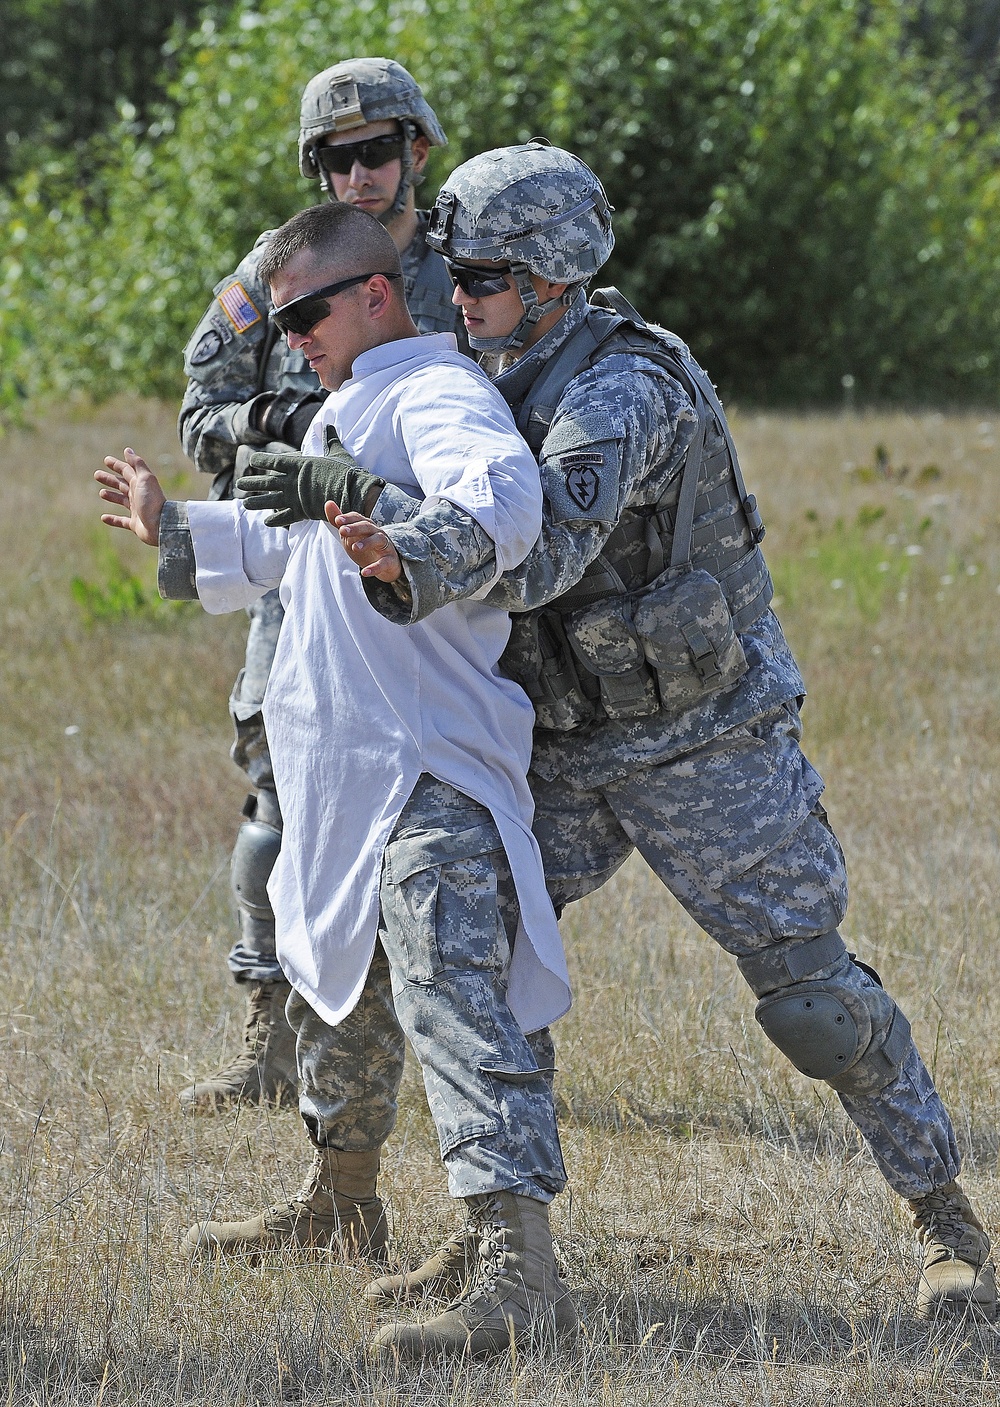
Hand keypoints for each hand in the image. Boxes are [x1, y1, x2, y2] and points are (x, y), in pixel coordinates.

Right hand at [95, 448, 164, 545]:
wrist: (161, 525)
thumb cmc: (152, 501)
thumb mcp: (145, 479)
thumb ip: (137, 464)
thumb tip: (127, 450)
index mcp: (140, 484)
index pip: (127, 471)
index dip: (117, 465)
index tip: (106, 460)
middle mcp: (139, 495)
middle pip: (122, 484)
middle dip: (110, 479)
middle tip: (96, 474)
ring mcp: (137, 510)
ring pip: (122, 500)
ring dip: (112, 496)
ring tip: (101, 492)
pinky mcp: (136, 524)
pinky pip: (122, 521)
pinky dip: (113, 520)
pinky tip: (103, 518)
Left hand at [236, 439, 383, 527]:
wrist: (350, 492)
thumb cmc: (344, 471)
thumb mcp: (337, 451)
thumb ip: (330, 439)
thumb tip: (329, 424)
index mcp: (298, 464)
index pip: (274, 461)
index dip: (262, 460)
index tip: (252, 460)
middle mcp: (291, 481)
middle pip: (267, 482)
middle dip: (252, 483)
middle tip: (239, 484)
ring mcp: (294, 497)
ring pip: (270, 500)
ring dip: (257, 502)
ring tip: (245, 504)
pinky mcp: (301, 512)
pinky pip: (285, 517)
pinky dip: (276, 520)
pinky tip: (266, 522)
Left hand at [326, 503, 401, 582]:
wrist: (386, 565)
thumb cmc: (366, 547)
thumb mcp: (350, 535)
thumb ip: (339, 521)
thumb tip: (328, 503)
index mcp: (367, 526)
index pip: (358, 518)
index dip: (348, 518)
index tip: (337, 520)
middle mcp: (377, 533)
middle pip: (368, 526)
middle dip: (356, 527)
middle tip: (342, 531)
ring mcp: (385, 546)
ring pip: (379, 540)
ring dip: (367, 543)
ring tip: (354, 548)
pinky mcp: (390, 560)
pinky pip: (384, 563)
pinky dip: (375, 567)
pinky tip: (365, 572)